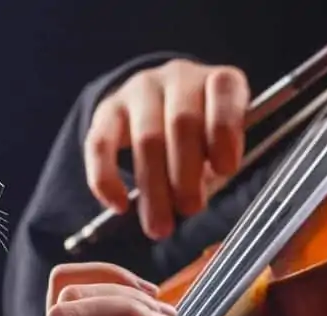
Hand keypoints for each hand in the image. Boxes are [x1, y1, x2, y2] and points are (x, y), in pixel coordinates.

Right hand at [84, 59, 249, 239]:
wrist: (157, 106)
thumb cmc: (201, 137)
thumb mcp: (220, 143)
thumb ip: (218, 165)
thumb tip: (195, 203)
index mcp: (217, 81)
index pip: (223, 91)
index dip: (225, 129)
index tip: (226, 169)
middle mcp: (179, 77)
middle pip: (182, 122)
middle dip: (187, 172)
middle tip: (191, 209)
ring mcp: (140, 90)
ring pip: (146, 138)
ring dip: (153, 187)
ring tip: (160, 226)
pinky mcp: (108, 110)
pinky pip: (101, 143)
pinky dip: (107, 178)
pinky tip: (119, 205)